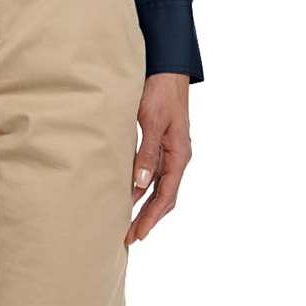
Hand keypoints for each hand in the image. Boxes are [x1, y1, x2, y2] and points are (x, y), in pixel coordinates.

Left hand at [126, 72, 191, 244]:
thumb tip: (140, 184)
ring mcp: (171, 150)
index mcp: (179, 154)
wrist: (166, 68)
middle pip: (164, 196)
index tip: (136, 234)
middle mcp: (177, 156)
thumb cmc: (159, 92)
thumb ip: (147, 152)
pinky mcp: (161, 142)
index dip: (151, 217)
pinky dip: (142, 186)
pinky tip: (129, 190)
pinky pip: (154, 172)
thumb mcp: (152, 121)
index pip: (165, 196)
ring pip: (159, 186)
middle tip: (128, 237)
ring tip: (126, 221)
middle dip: (147, 218)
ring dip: (144, 204)